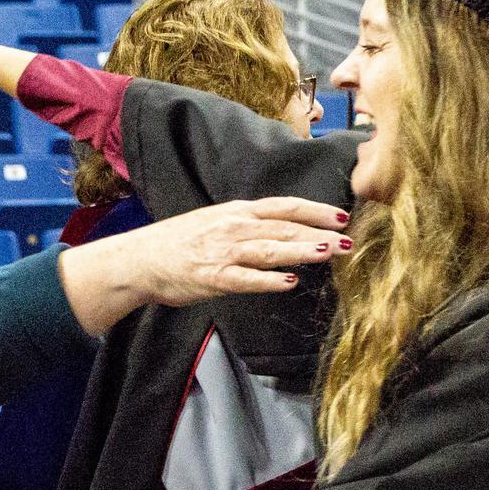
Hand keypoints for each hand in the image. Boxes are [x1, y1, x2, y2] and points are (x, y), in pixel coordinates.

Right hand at [60, 197, 351, 333]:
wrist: (140, 259)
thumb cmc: (179, 242)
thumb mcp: (217, 220)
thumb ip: (249, 224)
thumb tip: (283, 230)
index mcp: (237, 211)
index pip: (284, 207)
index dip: (314, 210)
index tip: (341, 215)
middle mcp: (234, 227)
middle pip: (285, 228)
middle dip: (319, 233)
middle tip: (348, 239)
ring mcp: (224, 252)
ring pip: (270, 250)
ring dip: (301, 251)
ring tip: (328, 253)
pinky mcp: (213, 278)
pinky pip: (245, 279)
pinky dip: (268, 280)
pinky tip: (289, 282)